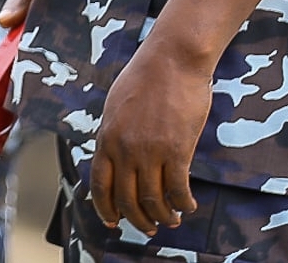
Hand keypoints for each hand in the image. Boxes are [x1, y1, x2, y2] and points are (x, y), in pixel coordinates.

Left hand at [90, 41, 208, 236]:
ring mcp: (150, 151)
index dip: (105, 208)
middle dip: (138, 220)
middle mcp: (124, 149)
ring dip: (163, 216)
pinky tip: (187, 205)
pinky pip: (177, 189)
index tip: (112, 222)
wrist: (172, 59)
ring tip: (172, 219)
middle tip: (149, 227)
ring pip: (153, 200)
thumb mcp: (117, 105)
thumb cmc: (146, 77)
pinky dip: (183, 203)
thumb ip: (114, 134)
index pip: (99, 185)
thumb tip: (114, 157)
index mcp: (106, 137)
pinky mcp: (177, 150)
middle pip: (127, 199)